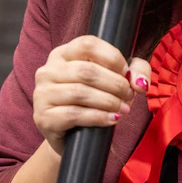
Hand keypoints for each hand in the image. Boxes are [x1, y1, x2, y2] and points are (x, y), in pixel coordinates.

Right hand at [32, 35, 150, 154]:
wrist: (72, 137)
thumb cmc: (94, 102)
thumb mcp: (116, 79)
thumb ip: (135, 71)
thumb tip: (140, 82)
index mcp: (63, 54)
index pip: (88, 44)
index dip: (112, 57)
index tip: (127, 72)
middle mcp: (47, 70)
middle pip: (86, 71)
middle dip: (115, 84)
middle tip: (129, 95)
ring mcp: (41, 93)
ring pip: (80, 93)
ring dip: (109, 101)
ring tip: (124, 108)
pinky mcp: (43, 117)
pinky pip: (74, 114)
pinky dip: (98, 117)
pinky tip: (112, 119)